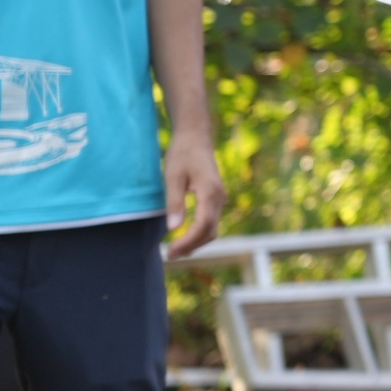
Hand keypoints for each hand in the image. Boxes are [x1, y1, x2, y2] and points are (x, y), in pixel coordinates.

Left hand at [163, 129, 227, 259]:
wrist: (196, 136)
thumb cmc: (182, 153)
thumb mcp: (173, 176)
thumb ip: (175, 202)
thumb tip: (174, 229)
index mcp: (210, 192)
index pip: (202, 225)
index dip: (187, 241)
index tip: (170, 251)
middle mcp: (220, 197)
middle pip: (210, 231)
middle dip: (192, 246)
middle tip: (170, 255)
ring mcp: (220, 198)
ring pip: (213, 228)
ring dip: (196, 241)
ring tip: (176, 249)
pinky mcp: (216, 198)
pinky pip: (211, 221)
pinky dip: (200, 232)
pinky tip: (185, 236)